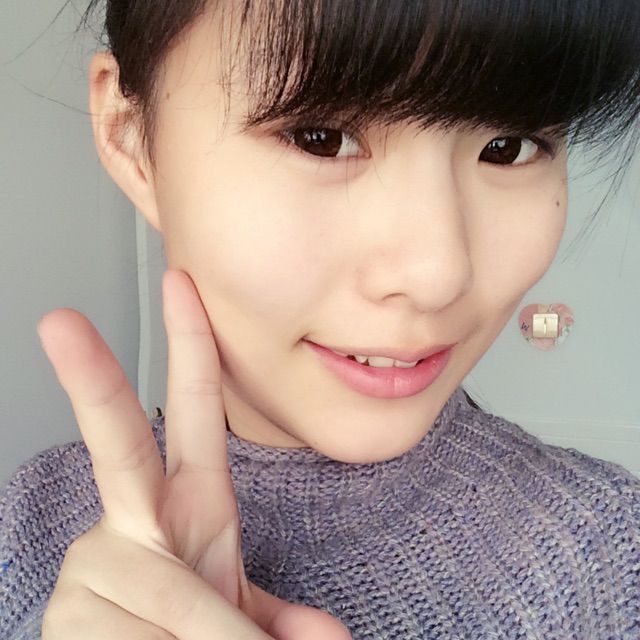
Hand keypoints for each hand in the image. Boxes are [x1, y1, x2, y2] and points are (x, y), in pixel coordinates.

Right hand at [38, 269, 351, 638]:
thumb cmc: (193, 638)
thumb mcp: (241, 615)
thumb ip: (280, 617)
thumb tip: (330, 639)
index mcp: (188, 502)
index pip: (193, 409)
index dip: (191, 345)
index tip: (182, 286)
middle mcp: (133, 518)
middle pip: (116, 440)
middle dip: (90, 377)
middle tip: (58, 321)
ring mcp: (95, 561)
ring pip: (170, 597)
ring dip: (210, 638)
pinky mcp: (68, 610)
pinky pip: (141, 635)